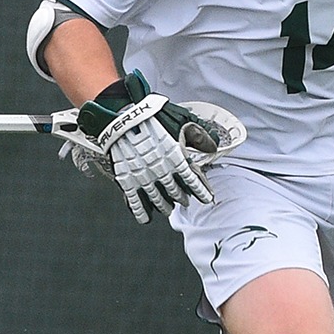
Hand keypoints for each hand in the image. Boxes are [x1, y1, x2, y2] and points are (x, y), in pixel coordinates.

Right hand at [75, 71, 218, 223]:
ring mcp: (143, 177)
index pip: (192, 180)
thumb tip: (212, 147)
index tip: (206, 198)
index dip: (200, 190)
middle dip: (181, 197)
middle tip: (184, 201)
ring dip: (165, 206)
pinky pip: (135, 201)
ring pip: (157, 199)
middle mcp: (161, 171)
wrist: (121, 115)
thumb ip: (198, 136)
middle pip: (175, 191)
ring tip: (168, 209)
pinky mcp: (126, 179)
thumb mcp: (181, 120)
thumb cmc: (151, 115)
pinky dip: (141, 211)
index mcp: (176, 158)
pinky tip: (145, 218)